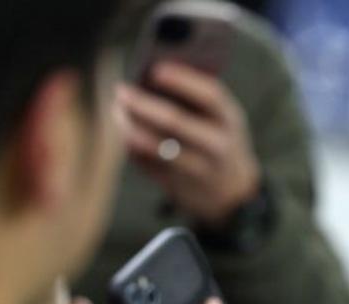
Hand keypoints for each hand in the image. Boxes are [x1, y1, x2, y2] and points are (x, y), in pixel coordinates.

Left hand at [116, 62, 260, 225]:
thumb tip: (149, 77)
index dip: (183, 81)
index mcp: (229, 120)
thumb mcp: (222, 117)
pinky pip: (147, 164)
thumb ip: (196, 99)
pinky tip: (127, 133)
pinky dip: (133, 147)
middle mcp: (217, 145)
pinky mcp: (177, 185)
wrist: (231, 190)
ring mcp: (198, 169)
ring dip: (132, 127)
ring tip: (117, 111)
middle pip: (176, 122)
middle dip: (144, 105)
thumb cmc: (218, 137)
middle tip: (121, 91)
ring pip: (156, 147)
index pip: (210, 96)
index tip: (155, 69)